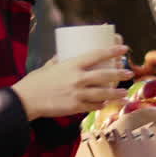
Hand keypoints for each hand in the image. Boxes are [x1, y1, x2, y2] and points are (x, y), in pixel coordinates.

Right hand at [12, 45, 132, 119]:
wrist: (26, 100)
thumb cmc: (36, 81)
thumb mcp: (49, 66)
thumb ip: (60, 61)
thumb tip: (65, 55)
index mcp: (72, 65)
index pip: (97, 55)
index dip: (112, 51)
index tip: (124, 49)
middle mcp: (77, 79)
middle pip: (105, 75)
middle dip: (120, 74)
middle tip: (129, 73)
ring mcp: (78, 94)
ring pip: (103, 93)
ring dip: (116, 93)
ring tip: (124, 93)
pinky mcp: (75, 107)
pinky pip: (93, 106)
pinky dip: (100, 104)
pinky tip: (105, 103)